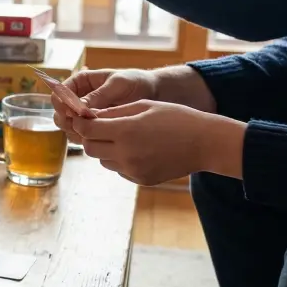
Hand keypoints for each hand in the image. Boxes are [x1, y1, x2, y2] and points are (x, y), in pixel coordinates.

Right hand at [52, 69, 157, 142]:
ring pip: (68, 127)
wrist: (152, 93)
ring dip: (77, 131)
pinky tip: (100, 136)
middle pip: (59, 113)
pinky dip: (86, 138)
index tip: (74, 113)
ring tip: (95, 130)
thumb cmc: (135, 82)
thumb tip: (80, 108)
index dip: (62, 105)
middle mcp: (77, 99)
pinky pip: (80, 136)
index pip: (58, 94)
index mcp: (80, 82)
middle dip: (68, 121)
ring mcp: (83, 115)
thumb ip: (98, 96)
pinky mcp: (92, 127)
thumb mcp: (117, 85)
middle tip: (84, 125)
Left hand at [71, 100, 243, 185]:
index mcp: (126, 131)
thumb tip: (87, 117)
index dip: (81, 123)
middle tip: (101, 128)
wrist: (205, 143)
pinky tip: (138, 150)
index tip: (82, 119)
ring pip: (103, 160)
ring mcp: (133, 169)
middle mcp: (126, 153)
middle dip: (91, 137)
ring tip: (125, 138)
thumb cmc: (176, 118)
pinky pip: (118, 169)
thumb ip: (113, 112)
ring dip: (106, 149)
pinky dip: (120, 160)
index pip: (87, 130)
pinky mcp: (140, 180)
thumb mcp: (144, 106)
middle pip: (90, 148)